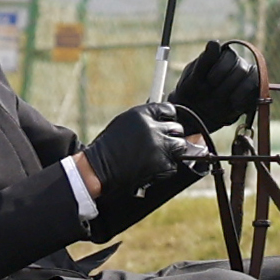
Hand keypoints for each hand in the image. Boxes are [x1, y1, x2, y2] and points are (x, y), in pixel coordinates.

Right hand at [83, 101, 210, 202]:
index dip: (168, 119)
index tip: (165, 125)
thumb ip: (146, 121)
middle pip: (177, 128)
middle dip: (171, 136)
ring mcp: (160, 146)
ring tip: (156, 155)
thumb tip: (166, 121)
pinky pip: (173, 164)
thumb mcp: (125, 124)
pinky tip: (151, 166)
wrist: (99, 169)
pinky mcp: (163, 163)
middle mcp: (153, 127)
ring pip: (180, 145)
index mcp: (143, 114)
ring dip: (171, 151)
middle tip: (160, 143)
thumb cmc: (108, 147)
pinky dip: (165, 167)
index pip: (169, 110)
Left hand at [169, 39, 262, 129]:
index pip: (228, 55)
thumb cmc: (192, 91)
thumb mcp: (193, 76)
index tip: (209, 80)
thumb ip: (204, 60)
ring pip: (251, 76)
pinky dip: (244, 98)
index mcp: (221, 56)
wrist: (196, 113)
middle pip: (240, 67)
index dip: (220, 68)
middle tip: (214, 92)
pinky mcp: (252, 92)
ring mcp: (246, 78)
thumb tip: (215, 42)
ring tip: (222, 99)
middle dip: (227, 82)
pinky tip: (233, 105)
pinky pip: (257, 90)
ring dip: (236, 89)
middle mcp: (236, 64)